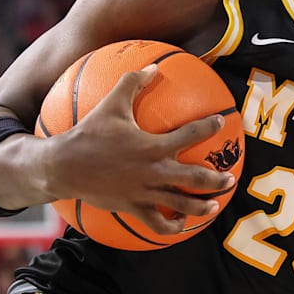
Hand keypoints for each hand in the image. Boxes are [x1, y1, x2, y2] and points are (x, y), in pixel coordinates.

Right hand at [42, 64, 233, 234]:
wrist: (63, 167)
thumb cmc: (89, 133)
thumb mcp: (111, 104)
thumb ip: (132, 83)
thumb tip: (152, 67)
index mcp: (152, 145)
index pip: (190, 135)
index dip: (208, 127)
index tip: (220, 123)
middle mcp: (153, 171)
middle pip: (195, 178)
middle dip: (216, 179)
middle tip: (230, 178)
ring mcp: (144, 192)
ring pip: (180, 204)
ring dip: (201, 207)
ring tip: (214, 207)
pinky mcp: (132, 207)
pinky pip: (156, 223)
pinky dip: (170, 227)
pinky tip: (179, 226)